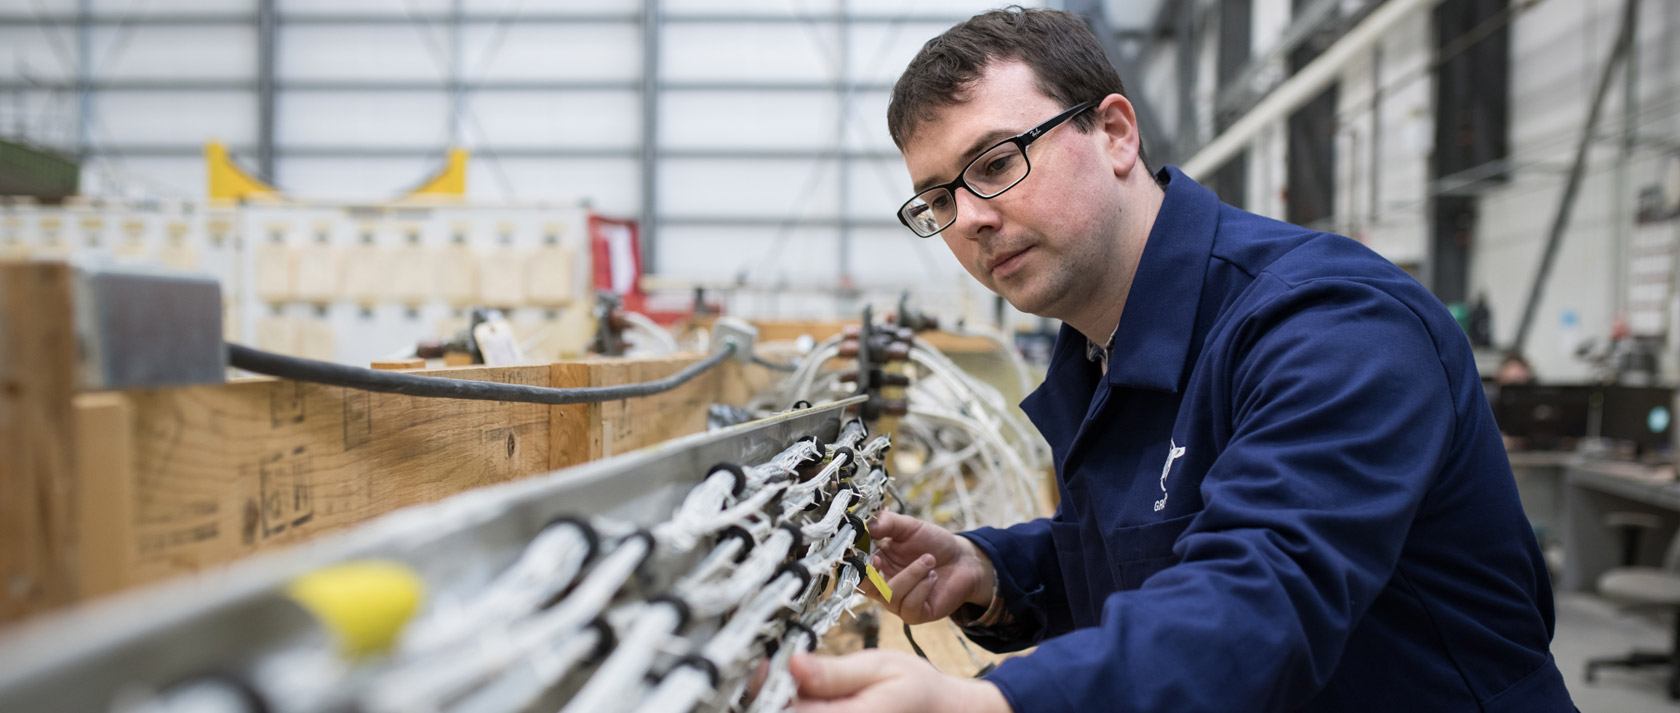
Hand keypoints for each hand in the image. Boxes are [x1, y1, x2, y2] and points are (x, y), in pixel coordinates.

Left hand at [790, 650, 1009, 712]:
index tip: (766, 667)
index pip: (792, 711)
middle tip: (774, 673)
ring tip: (792, 684)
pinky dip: (804, 710)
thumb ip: (834, 671)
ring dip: (789, 705)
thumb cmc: (916, 688)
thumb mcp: (879, 666)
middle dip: (776, 698)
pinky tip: (807, 700)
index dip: (771, 689)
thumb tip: (793, 663)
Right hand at [861, 512, 994, 623]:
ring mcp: (898, 603)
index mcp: (875, 565)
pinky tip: (933, 576)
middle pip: (864, 588)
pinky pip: (910, 606)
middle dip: (871, 575)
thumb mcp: (909, 527)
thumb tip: (868, 525)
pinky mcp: (915, 614)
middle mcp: (882, 586)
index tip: (864, 551)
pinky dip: (922, 587)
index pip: (855, 569)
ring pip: (891, 596)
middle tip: (880, 558)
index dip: (855, 563)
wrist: (963, 559)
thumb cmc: (932, 543)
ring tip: (929, 559)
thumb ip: (887, 523)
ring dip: (911, 574)